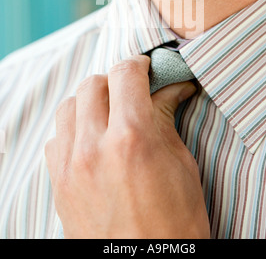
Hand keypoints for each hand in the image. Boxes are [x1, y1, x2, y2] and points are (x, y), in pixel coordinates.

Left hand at [45, 55, 209, 238]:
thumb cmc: (176, 227)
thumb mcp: (182, 166)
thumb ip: (166, 118)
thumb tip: (170, 88)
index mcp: (132, 138)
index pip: (126, 74)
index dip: (140, 65)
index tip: (148, 70)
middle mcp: (94, 147)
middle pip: (94, 84)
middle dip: (116, 81)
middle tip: (132, 92)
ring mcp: (71, 166)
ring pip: (70, 106)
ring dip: (91, 101)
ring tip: (109, 115)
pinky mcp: (59, 184)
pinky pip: (57, 138)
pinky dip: (74, 129)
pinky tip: (91, 141)